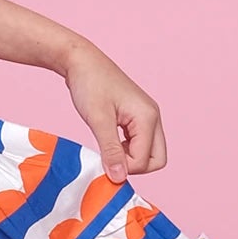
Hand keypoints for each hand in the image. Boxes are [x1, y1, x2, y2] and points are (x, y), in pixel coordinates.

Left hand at [60, 39, 166, 183]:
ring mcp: (147, 117)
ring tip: (107, 148)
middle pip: (156, 159)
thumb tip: (118, 178)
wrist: (81, 61)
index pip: (145, 161)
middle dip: (134, 166)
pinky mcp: (137, 117)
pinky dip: (126, 149)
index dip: (124, 167)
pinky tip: (109, 142)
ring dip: (129, 158)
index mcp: (148, 118)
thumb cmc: (90, 84)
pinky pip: (140, 143)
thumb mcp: (98, 120)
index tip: (102, 161)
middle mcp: (153, 118)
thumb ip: (110, 150)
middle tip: (109, 158)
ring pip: (149, 152)